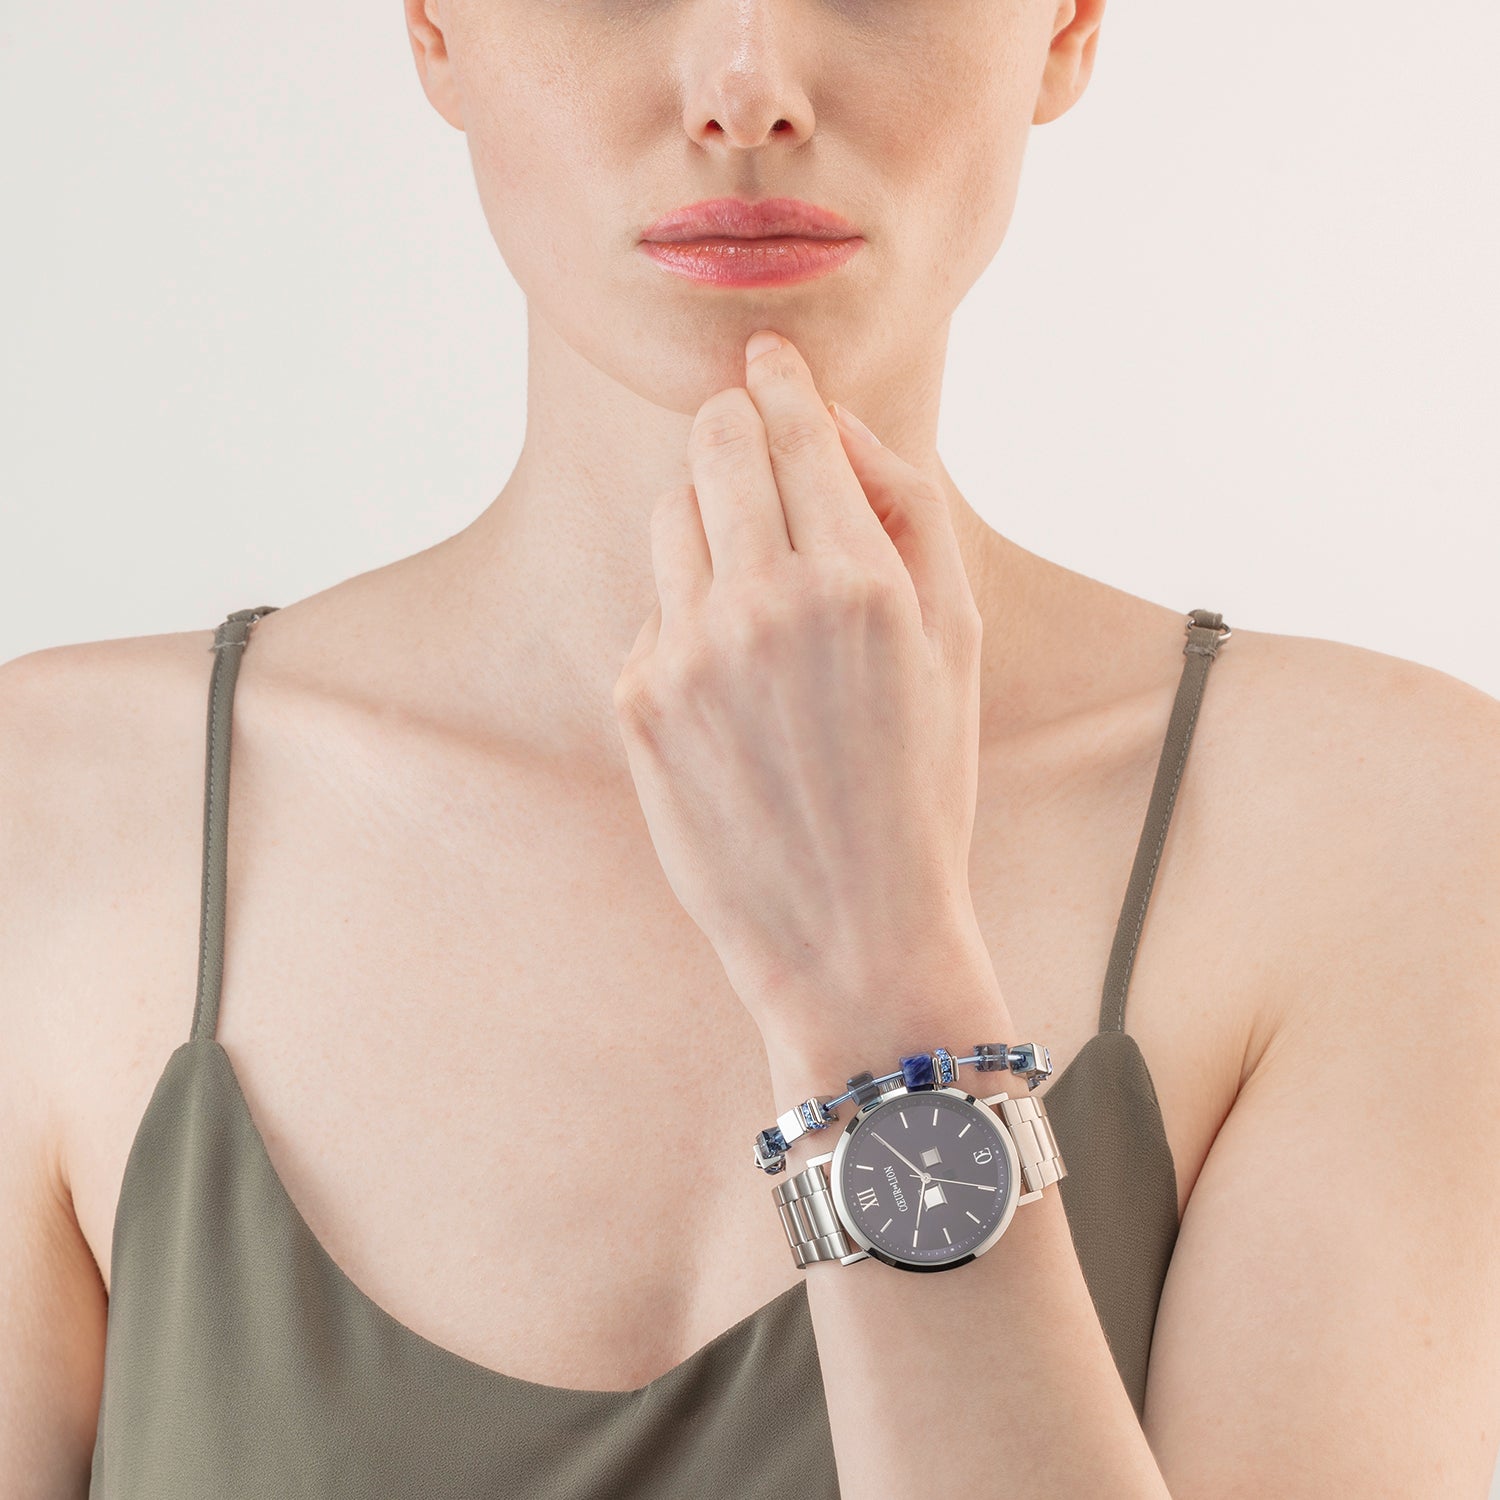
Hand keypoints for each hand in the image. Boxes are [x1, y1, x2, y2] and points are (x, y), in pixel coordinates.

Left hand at [612, 329, 988, 1058]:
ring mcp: (690, 653)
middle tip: (751, 444)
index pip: (791, 426)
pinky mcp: (640, 701)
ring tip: (757, 589)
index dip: (778, 379)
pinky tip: (732, 683)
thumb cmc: (921, 783)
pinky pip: (653, 609)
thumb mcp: (957, 643)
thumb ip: (907, 511)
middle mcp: (766, 603)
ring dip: (708, 522)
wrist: (853, 931)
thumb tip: (834, 424)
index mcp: (860, 580)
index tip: (766, 357)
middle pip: (711, 446)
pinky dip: (687, 617)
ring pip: (672, 518)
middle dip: (733, 430)